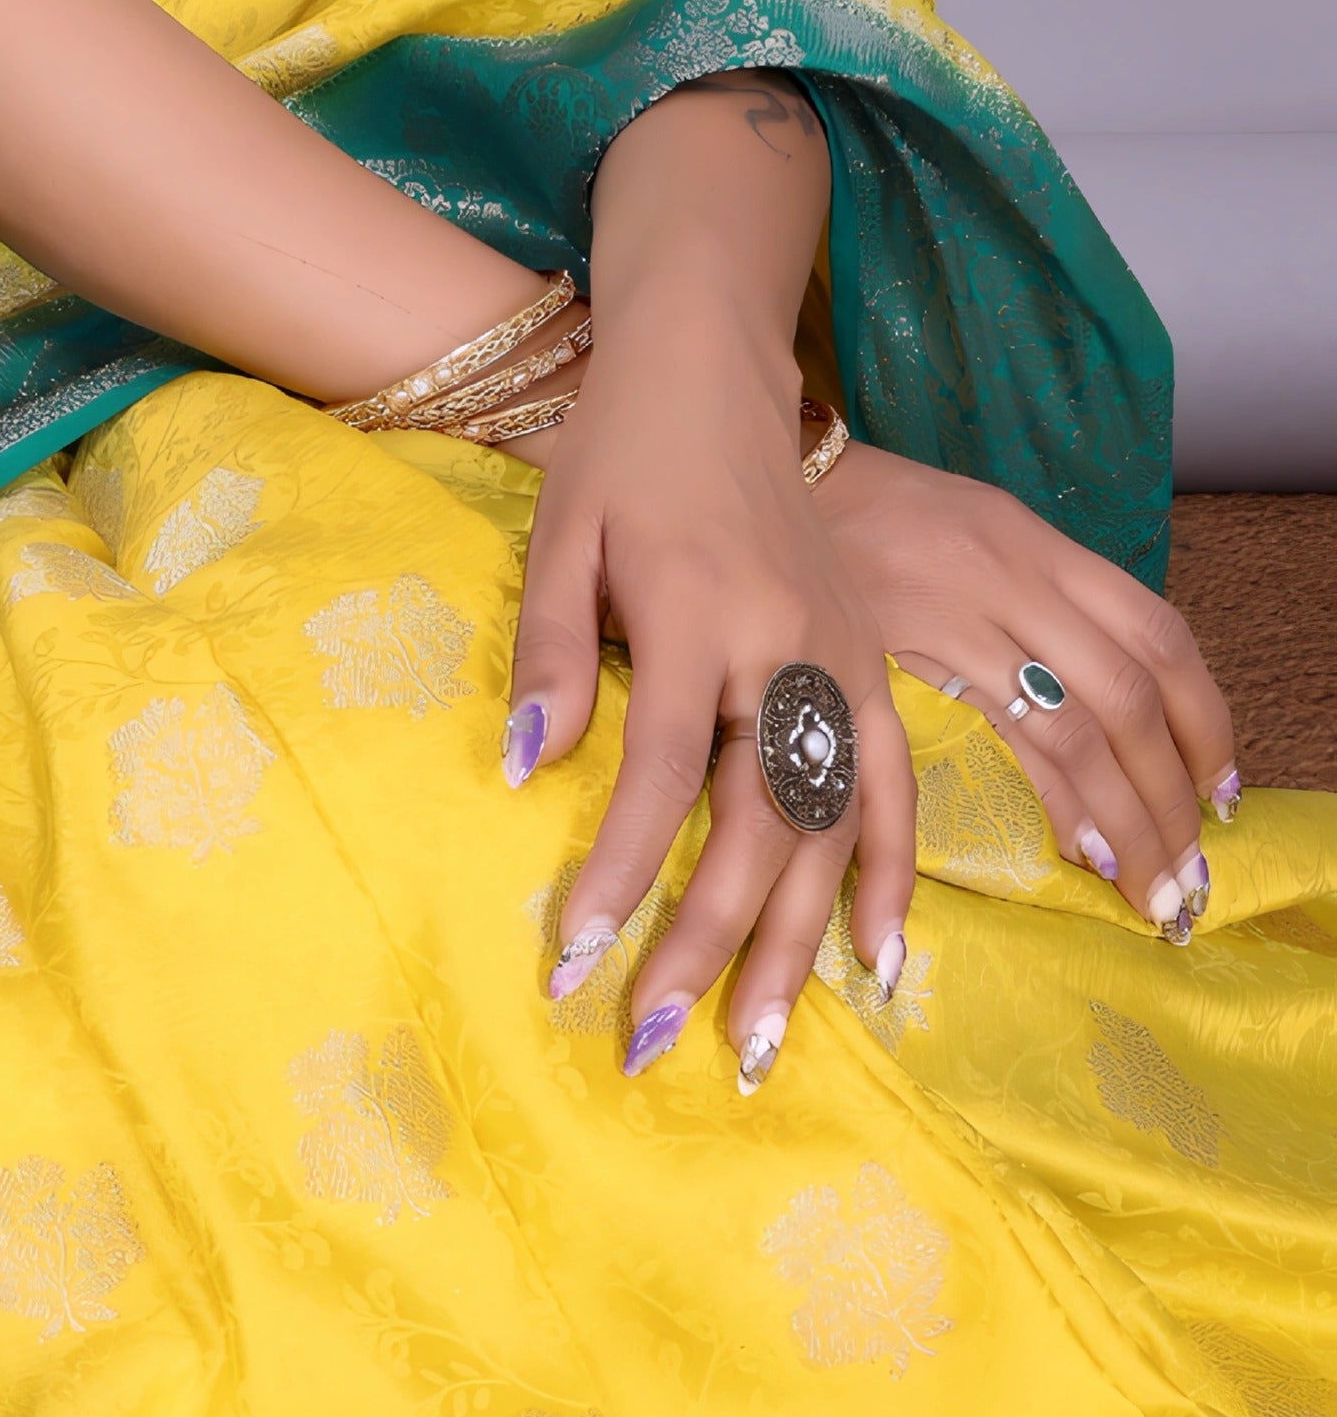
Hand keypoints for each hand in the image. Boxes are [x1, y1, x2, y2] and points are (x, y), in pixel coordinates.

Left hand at [508, 308, 916, 1088]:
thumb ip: (550, 653)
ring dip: (794, 944)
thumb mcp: (560, 534)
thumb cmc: (618, 454)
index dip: (623, 871)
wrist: (711, 371)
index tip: (579, 959)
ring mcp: (841, 657)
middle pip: (755, 823)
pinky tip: (875, 966)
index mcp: (695, 611)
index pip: (662, 773)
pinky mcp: (871, 662)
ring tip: (755, 1046)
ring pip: (829, 827)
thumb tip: (520, 771)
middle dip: (704, 942)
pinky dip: (890, 878)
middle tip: (650, 1040)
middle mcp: (783, 644)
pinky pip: (895, 787)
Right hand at [815, 443, 1234, 939]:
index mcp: (1038, 544)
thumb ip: (1043, 601)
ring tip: (1145, 880)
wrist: (777, 480)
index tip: (1219, 788)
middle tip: (1186, 869)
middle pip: (1128, 696)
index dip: (1206, 718)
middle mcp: (1013, 575)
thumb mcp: (978, 530)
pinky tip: (1075, 844)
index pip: (1158, 634)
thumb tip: (1111, 710)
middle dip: (1170, 794)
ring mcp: (959, 613)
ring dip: (1124, 815)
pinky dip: (1050, 799)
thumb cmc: (873, 515)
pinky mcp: (901, 652)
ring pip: (1076, 727)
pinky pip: (999, 737)